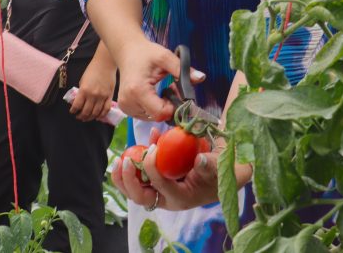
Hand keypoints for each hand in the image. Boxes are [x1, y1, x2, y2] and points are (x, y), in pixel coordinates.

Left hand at [69, 57, 114, 121]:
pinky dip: (101, 115)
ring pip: (96, 113)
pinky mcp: (110, 96)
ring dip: (90, 117)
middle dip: (81, 116)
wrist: (106, 63)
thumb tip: (79, 102)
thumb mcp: (82, 80)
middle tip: (79, 117)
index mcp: (84, 90)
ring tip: (87, 118)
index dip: (73, 111)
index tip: (73, 112)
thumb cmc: (92, 70)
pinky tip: (98, 117)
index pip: (77, 106)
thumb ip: (81, 92)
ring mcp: (102, 97)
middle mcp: (93, 95)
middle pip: (86, 111)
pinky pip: (106, 109)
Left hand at [112, 127, 249, 211]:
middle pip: (140, 197)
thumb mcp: (219, 167)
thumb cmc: (220, 170)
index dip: (152, 168)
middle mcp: (167, 198)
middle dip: (128, 180)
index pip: (160, 186)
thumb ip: (210, 165)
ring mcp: (161, 191)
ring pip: (135, 190)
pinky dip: (134, 165)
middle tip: (124, 160)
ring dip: (123, 177)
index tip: (153, 148)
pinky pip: (140, 178)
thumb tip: (199, 159)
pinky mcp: (157, 182)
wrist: (223, 171)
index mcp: (181, 198)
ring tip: (119, 160)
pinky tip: (138, 146)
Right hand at [113, 41, 181, 121]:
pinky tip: (153, 94)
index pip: (161, 113)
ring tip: (161, 90)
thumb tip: (201, 77)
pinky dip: (153, 107)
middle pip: (157, 116)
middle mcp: (129, 102)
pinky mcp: (126, 108)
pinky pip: (145, 115)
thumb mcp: (164, 57)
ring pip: (152, 117)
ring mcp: (126, 107)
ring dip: (161, 107)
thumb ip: (182, 69)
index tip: (175, 91)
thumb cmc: (145, 53)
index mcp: (137, 90)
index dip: (173, 106)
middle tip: (170, 88)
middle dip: (168, 105)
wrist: (127, 51)